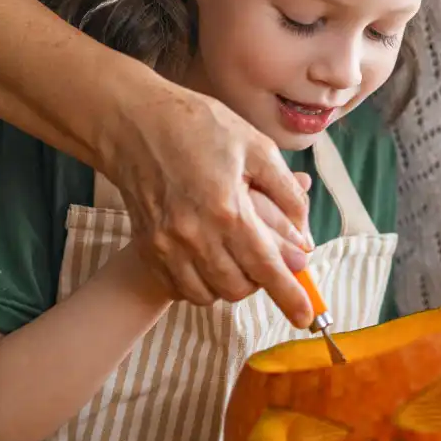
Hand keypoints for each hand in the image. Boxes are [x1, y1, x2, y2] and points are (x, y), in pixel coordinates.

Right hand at [101, 66, 313, 325]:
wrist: (135, 123)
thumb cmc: (200, 127)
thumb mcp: (256, 147)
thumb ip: (286, 193)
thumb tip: (304, 235)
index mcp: (228, 210)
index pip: (267, 268)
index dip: (289, 296)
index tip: (306, 317)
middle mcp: (196, 236)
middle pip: (239, 288)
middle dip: (261, 282)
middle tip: (269, 258)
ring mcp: (167, 245)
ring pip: (210, 294)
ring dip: (232, 284)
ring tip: (239, 255)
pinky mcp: (148, 247)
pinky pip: (181, 287)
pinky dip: (202, 283)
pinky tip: (210, 258)